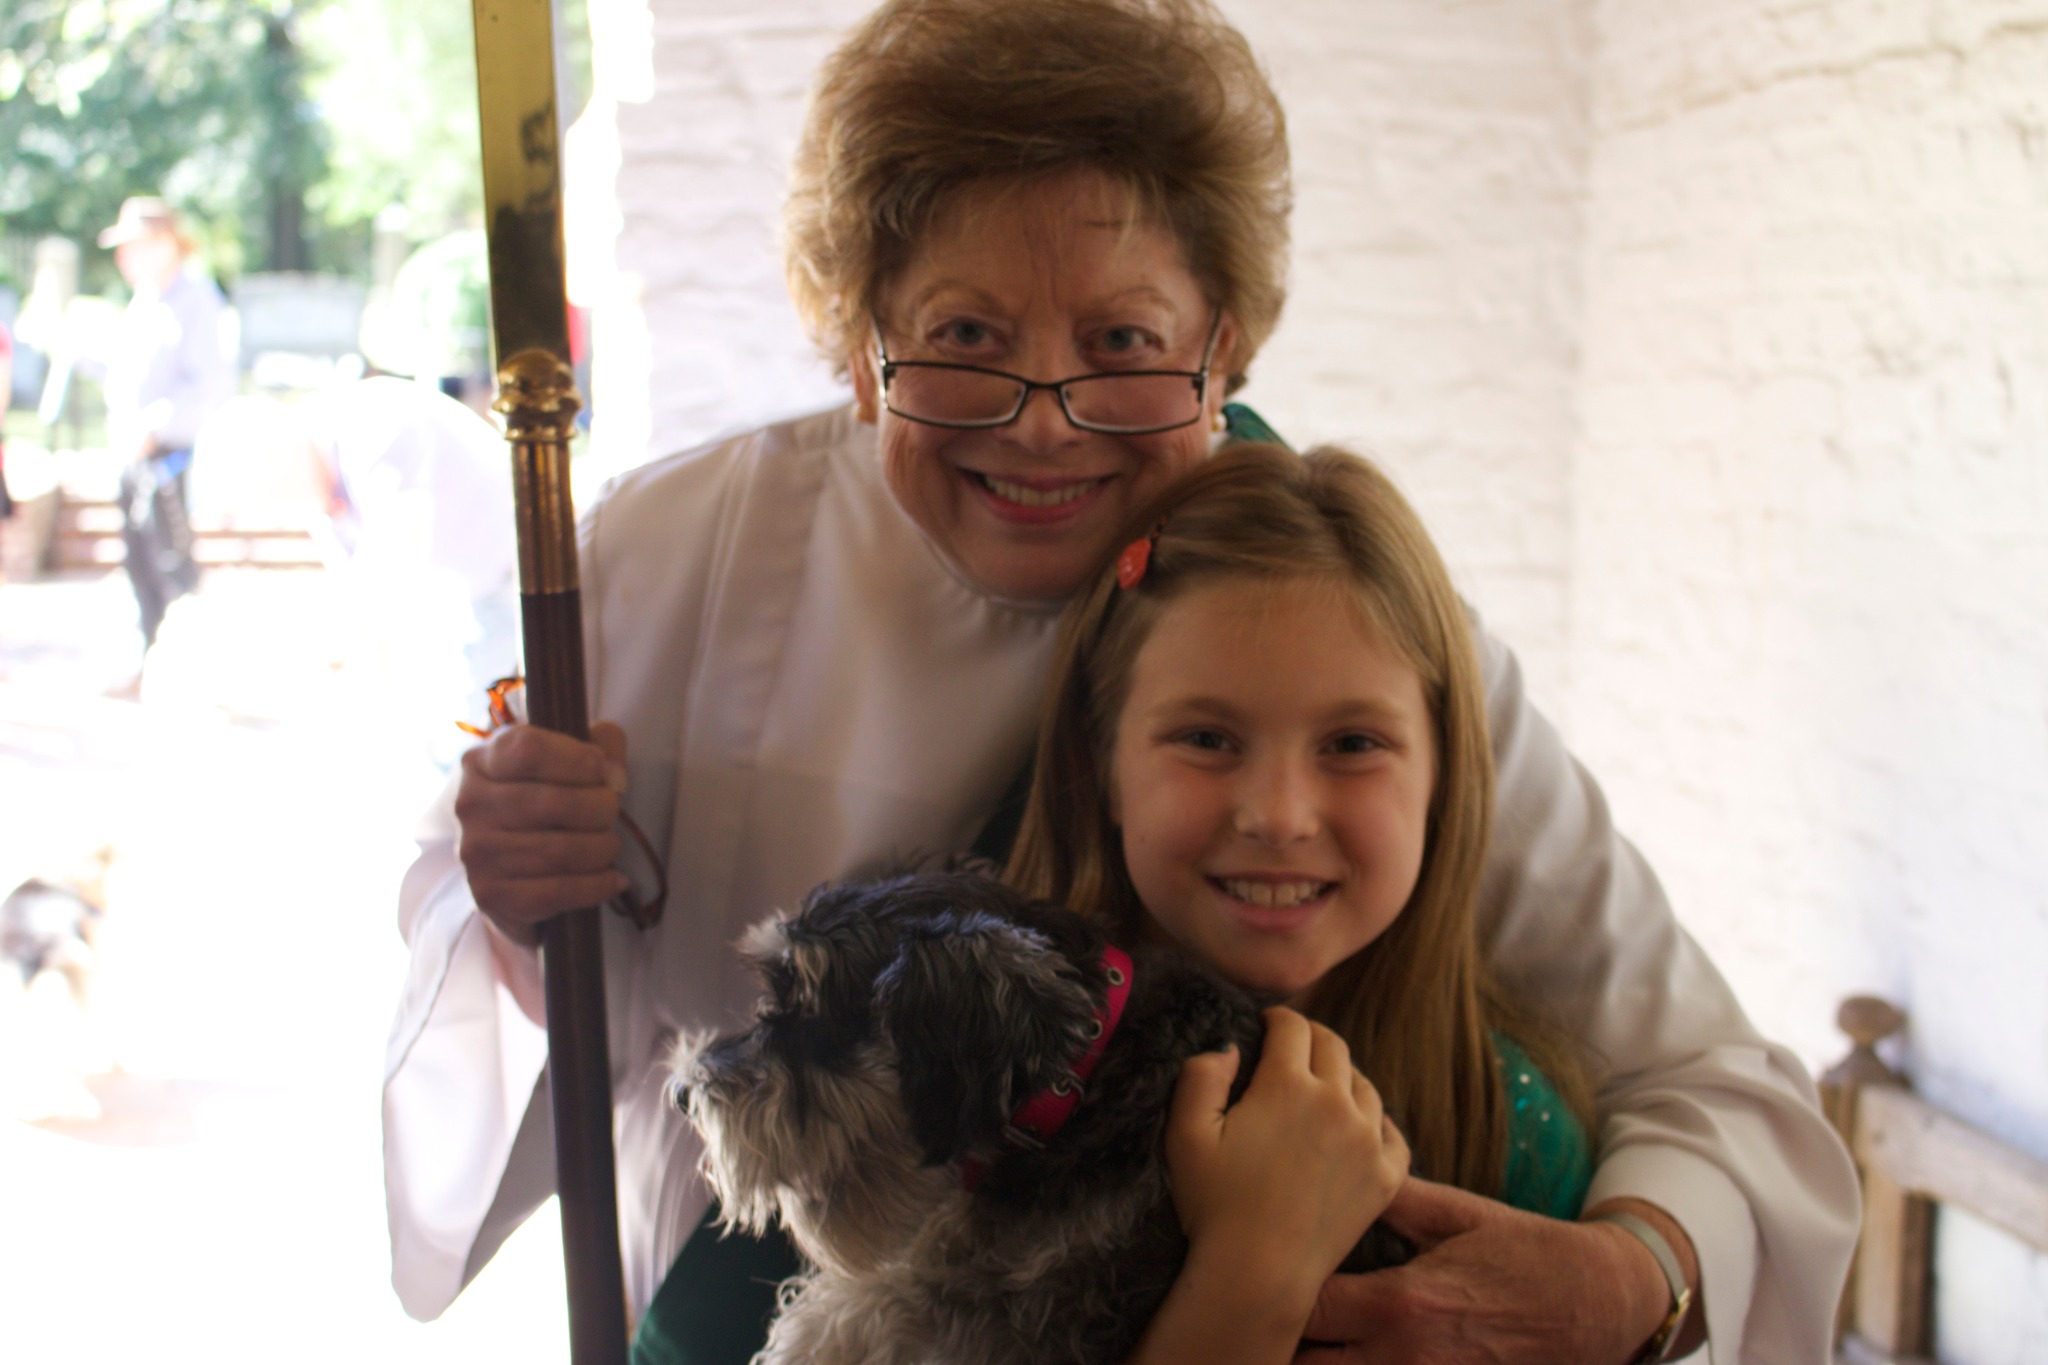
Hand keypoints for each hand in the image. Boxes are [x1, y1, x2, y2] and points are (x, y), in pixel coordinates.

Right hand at [455, 720, 630, 943]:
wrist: (506, 867)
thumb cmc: (542, 801)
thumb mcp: (564, 761)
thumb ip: (598, 745)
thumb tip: (613, 773)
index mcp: (483, 760)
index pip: (530, 750)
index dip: (579, 760)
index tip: (603, 770)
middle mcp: (471, 804)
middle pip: (554, 803)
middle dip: (601, 808)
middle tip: (611, 812)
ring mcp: (476, 852)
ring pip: (561, 851)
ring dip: (602, 848)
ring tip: (610, 845)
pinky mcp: (491, 894)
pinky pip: (558, 891)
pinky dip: (597, 885)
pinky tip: (612, 879)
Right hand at [1166, 1008, 1409, 1319]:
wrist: (1259, 1273)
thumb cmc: (1214, 1205)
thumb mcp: (1185, 1133)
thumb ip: (1202, 1074)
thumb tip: (1232, 1047)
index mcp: (1287, 1085)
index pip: (1293, 1026)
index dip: (1277, 1018)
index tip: (1266, 1025)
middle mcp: (1337, 1103)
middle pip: (1334, 1046)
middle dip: (1311, 1038)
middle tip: (1292, 1048)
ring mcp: (1368, 1141)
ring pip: (1365, 1085)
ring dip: (1343, 1076)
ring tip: (1323, 1088)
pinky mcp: (1386, 1178)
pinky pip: (1394, 1133)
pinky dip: (1379, 1122)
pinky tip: (1363, 1127)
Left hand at [1293, 1179, 1676, 1363]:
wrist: (1602, 1305)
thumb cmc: (1527, 1252)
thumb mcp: (1458, 1214)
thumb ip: (1391, 1198)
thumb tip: (1339, 1165)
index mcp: (1399, 1302)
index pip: (1305, 1307)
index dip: (1272, 1293)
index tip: (1253, 1272)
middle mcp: (1403, 1357)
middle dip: (1279, 1344)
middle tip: (1258, 1318)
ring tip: (1289, 1344)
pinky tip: (1344, 1357)